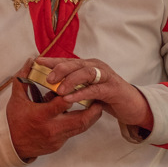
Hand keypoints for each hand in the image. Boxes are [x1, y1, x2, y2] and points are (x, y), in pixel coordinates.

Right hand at [7, 59, 104, 160]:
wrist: (11, 145)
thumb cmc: (14, 120)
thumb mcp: (17, 98)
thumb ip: (24, 78)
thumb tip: (31, 60)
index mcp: (40, 115)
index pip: (63, 103)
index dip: (73, 92)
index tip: (79, 84)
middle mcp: (52, 128)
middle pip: (81, 119)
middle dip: (93, 108)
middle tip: (99, 96)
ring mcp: (57, 138)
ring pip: (81, 127)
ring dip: (91, 116)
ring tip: (96, 104)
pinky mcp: (59, 144)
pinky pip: (74, 132)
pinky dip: (80, 122)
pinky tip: (82, 113)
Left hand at [34, 55, 153, 129]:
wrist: (131, 105)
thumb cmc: (106, 97)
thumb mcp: (86, 90)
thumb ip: (71, 88)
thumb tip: (49, 92)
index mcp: (87, 66)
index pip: (67, 60)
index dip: (52, 61)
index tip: (36, 62)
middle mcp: (96, 67)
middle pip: (75, 63)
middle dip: (59, 69)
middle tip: (47, 78)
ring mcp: (105, 76)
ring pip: (86, 73)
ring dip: (70, 80)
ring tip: (58, 90)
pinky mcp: (112, 88)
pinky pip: (95, 89)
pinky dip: (82, 93)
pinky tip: (70, 99)